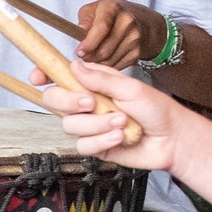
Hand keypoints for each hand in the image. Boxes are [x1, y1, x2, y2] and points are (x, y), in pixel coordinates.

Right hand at [48, 59, 184, 169]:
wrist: (173, 140)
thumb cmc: (157, 110)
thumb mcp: (131, 88)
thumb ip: (100, 79)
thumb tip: (74, 66)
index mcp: (93, 83)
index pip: (60, 76)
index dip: (45, 75)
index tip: (38, 78)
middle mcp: (86, 103)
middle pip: (54, 100)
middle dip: (68, 102)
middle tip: (90, 102)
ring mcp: (89, 125)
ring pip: (69, 125)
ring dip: (96, 124)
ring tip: (121, 122)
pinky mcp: (94, 145)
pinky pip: (82, 145)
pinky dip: (101, 141)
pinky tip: (120, 137)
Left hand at [76, 0, 167, 72]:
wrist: (140, 20)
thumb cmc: (110, 15)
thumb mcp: (93, 10)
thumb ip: (84, 20)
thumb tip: (80, 31)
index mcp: (113, 8)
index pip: (102, 28)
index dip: (89, 43)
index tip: (79, 52)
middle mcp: (127, 22)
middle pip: (105, 49)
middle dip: (89, 57)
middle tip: (82, 55)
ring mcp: (135, 38)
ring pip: (109, 60)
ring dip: (96, 62)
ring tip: (92, 55)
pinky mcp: (138, 52)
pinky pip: (117, 66)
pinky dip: (107, 66)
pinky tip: (103, 58)